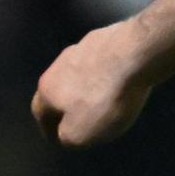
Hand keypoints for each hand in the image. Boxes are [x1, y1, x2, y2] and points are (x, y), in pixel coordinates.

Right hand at [29, 25, 156, 146]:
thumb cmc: (103, 99)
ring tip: (99, 100)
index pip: (40, 113)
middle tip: (78, 119)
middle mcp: (58, 65)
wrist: (135, 54)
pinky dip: (103, 75)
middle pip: (57, 89)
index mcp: (47, 89)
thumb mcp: (81, 134)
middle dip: (65, 106)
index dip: (48, 128)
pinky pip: (99, 63)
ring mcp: (81, 48)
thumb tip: (64, 134)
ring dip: (84, 88)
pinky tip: (116, 81)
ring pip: (77, 74)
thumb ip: (67, 138)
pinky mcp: (105, 38)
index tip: (57, 138)